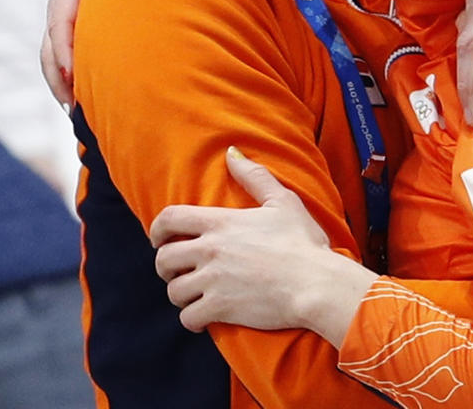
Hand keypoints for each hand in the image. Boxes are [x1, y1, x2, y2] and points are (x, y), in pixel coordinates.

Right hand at [39, 0, 119, 107]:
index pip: (61, 24)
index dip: (64, 51)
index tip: (72, 75)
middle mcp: (58, 6)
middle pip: (50, 49)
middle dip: (59, 80)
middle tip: (75, 109)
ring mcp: (59, 18)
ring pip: (49, 57)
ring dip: (60, 85)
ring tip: (76, 114)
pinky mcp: (65, 27)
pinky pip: (58, 57)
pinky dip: (64, 80)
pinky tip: (79, 101)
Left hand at [150, 148, 374, 343]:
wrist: (315, 284)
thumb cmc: (303, 242)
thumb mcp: (283, 201)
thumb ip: (254, 175)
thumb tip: (232, 152)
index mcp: (221, 222)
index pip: (170, 219)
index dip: (157, 229)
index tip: (159, 239)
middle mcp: (210, 250)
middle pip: (164, 259)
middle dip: (166, 267)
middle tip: (179, 271)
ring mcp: (213, 281)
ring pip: (174, 291)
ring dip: (182, 294)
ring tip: (196, 295)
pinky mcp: (220, 309)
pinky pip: (188, 318)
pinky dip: (193, 320)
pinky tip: (206, 318)